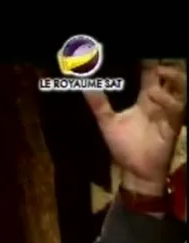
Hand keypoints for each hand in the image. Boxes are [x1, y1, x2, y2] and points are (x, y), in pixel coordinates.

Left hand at [84, 60, 185, 194]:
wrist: (135, 170)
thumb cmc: (124, 146)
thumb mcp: (107, 122)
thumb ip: (98, 103)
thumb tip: (84, 86)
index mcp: (146, 99)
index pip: (150, 73)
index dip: (149, 61)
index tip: (144, 51)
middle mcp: (159, 102)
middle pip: (170, 76)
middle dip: (167, 64)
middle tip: (157, 55)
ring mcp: (168, 113)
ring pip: (180, 88)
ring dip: (172, 78)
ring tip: (159, 71)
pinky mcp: (173, 126)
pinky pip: (177, 109)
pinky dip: (168, 100)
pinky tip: (155, 96)